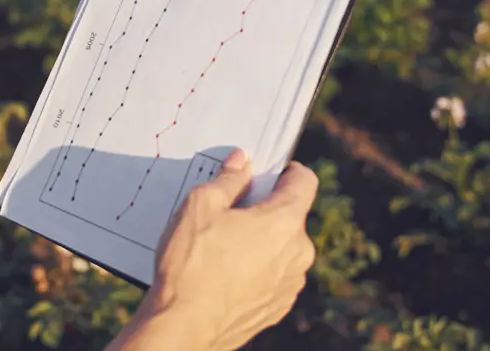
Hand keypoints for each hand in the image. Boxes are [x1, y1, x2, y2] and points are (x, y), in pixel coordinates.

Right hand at [134, 151, 318, 350]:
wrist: (184, 327)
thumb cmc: (191, 264)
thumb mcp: (201, 206)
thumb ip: (228, 179)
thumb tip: (242, 161)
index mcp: (285, 222)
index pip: (305, 181)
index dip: (286, 171)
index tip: (266, 173)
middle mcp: (298, 253)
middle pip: (291, 217)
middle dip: (265, 210)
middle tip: (230, 213)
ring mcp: (290, 285)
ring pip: (282, 249)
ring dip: (261, 242)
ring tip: (222, 247)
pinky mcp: (277, 308)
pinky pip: (274, 277)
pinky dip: (257, 270)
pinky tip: (226, 274)